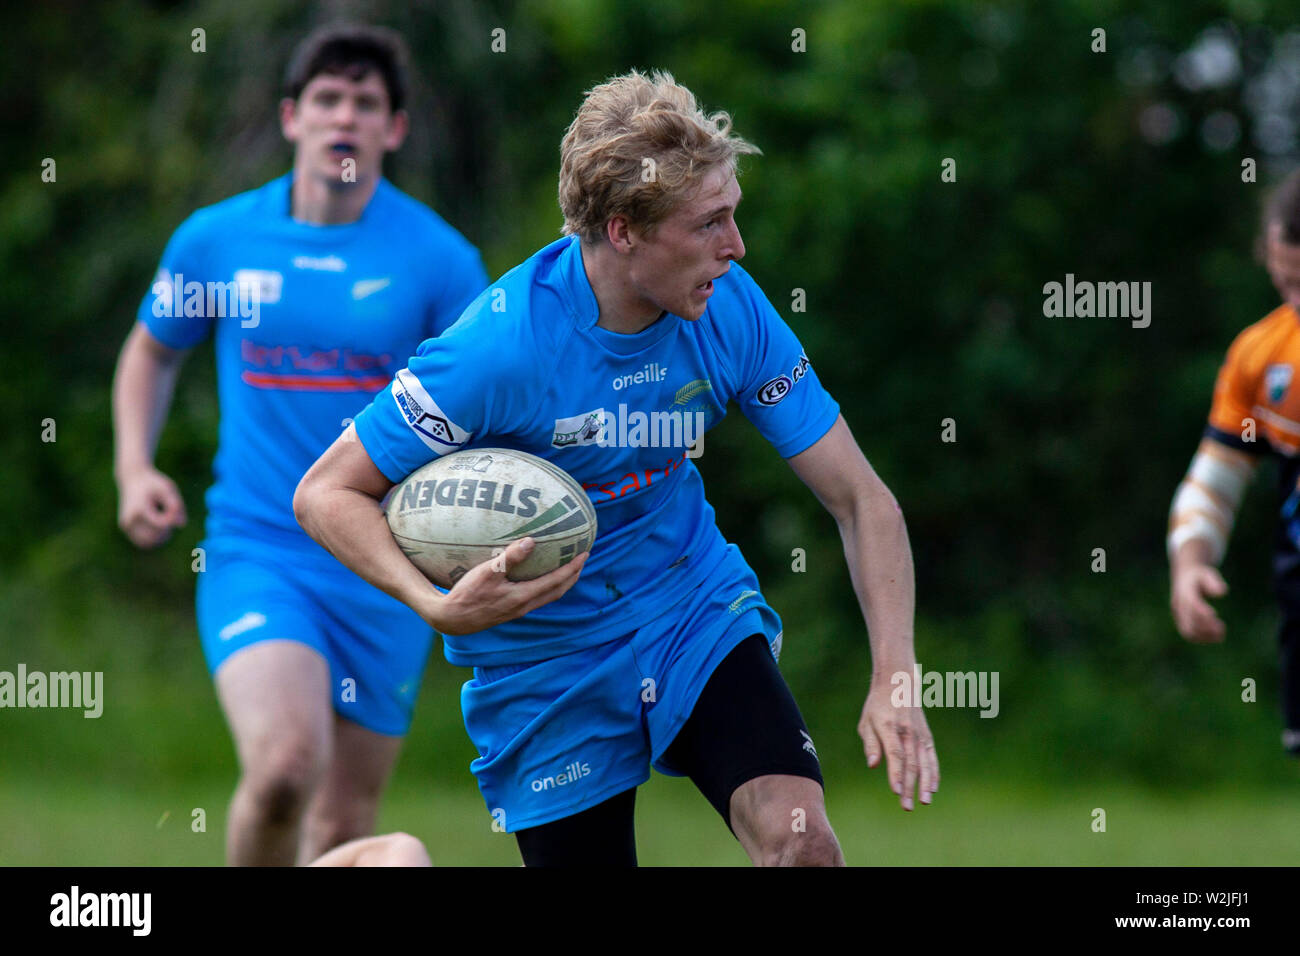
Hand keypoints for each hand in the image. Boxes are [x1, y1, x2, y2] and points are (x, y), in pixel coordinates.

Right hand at [116, 464, 187, 547]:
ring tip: (164, 521)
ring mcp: (126, 524)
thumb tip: (181, 525)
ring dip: (160, 537)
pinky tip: (157, 524)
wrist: (131, 477)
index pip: (160, 524)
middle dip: (166, 530)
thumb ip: (176, 505)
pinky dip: (152, 537)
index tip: (175, 509)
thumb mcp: (168, 488)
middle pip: (154, 537)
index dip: (171, 519)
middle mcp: (130, 518)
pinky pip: (141, 541)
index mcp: (140, 508)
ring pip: (147, 543)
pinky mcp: (125, 527)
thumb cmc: (153, 482)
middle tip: (169, 516)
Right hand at [427, 537, 587, 636]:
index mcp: (522, 597)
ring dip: (562, 582)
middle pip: (558, 591)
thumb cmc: (467, 594)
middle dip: (572, 575)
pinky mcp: (510, 610)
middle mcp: (524, 606)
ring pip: (548, 596)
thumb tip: (531, 541)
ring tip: (567, 567)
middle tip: (582, 559)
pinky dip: (546, 586)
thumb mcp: (486, 572)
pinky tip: (539, 576)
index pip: (556, 581)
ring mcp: (518, 610)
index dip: (572, 568)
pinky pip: (537, 597)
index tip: (584, 554)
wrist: (452, 619)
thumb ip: (509, 558)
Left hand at [859, 683, 938, 810]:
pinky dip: (934, 773)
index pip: (895, 754)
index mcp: (889, 727)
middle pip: (910, 763)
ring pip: (924, 762)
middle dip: (909, 786)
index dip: (896, 773)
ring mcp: (919, 734)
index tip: (896, 791)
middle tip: (906, 807)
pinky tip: (933, 788)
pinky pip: (932, 757)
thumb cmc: (877, 705)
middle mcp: (907, 732)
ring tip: (924, 802)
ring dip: (924, 784)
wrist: (899, 683)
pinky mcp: (927, 737)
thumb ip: (870, 744)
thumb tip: (873, 765)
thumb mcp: (866, 721)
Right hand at [1171, 562, 1227, 642]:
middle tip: (1223, 628)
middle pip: (1188, 622)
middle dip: (1206, 628)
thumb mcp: (1207, 573)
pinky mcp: (1180, 621)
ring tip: (1221, 635)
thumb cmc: (1199, 576)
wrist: (1183, 576)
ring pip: (1188, 631)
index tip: (1216, 616)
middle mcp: (1178, 605)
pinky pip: (1188, 634)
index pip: (1192, 605)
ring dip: (1204, 636)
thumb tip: (1221, 593)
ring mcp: (1178, 614)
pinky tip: (1215, 637)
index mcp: (1184, 592)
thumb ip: (1213, 582)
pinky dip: (1201, 638)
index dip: (1203, 613)